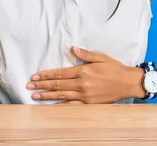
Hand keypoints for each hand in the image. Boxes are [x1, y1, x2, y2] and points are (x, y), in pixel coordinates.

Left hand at [27, 46, 144, 103]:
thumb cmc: (115, 68)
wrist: (128, 83)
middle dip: (42, 85)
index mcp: (83, 71)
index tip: (35, 76)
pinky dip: (60, 106)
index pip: (60, 73)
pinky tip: (51, 107)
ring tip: (34, 96)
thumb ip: (85, 54)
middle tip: (29, 85)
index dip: (46, 75)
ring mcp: (84, 95)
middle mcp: (81, 84)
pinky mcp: (89, 103)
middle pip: (57, 84)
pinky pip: (71, 105)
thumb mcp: (101, 57)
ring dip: (47, 95)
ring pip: (61, 95)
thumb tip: (72, 49)